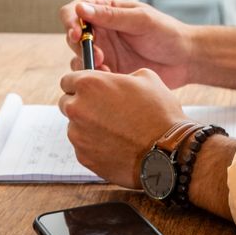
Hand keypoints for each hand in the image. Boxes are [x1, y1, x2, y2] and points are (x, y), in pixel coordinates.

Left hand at [59, 67, 184, 186]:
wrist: (169, 151)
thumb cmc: (160, 112)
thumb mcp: (147, 78)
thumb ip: (121, 77)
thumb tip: (116, 82)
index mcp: (90, 84)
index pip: (67, 80)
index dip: (80, 84)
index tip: (91, 89)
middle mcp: (78, 108)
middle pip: (66, 103)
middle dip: (81, 104)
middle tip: (104, 109)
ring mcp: (78, 135)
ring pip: (75, 126)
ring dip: (89, 126)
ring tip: (117, 130)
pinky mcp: (84, 157)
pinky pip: (84, 147)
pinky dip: (96, 145)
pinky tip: (118, 145)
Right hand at [60, 0, 191, 86]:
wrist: (185, 60)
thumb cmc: (167, 33)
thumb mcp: (141, 20)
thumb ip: (112, 16)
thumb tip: (81, 9)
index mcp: (107, 11)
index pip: (75, 10)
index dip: (70, 20)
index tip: (76, 34)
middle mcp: (102, 31)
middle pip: (73, 36)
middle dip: (81, 47)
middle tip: (101, 57)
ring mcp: (105, 52)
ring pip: (79, 58)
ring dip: (87, 64)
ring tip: (107, 69)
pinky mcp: (109, 71)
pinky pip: (91, 76)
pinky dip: (96, 78)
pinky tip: (112, 78)